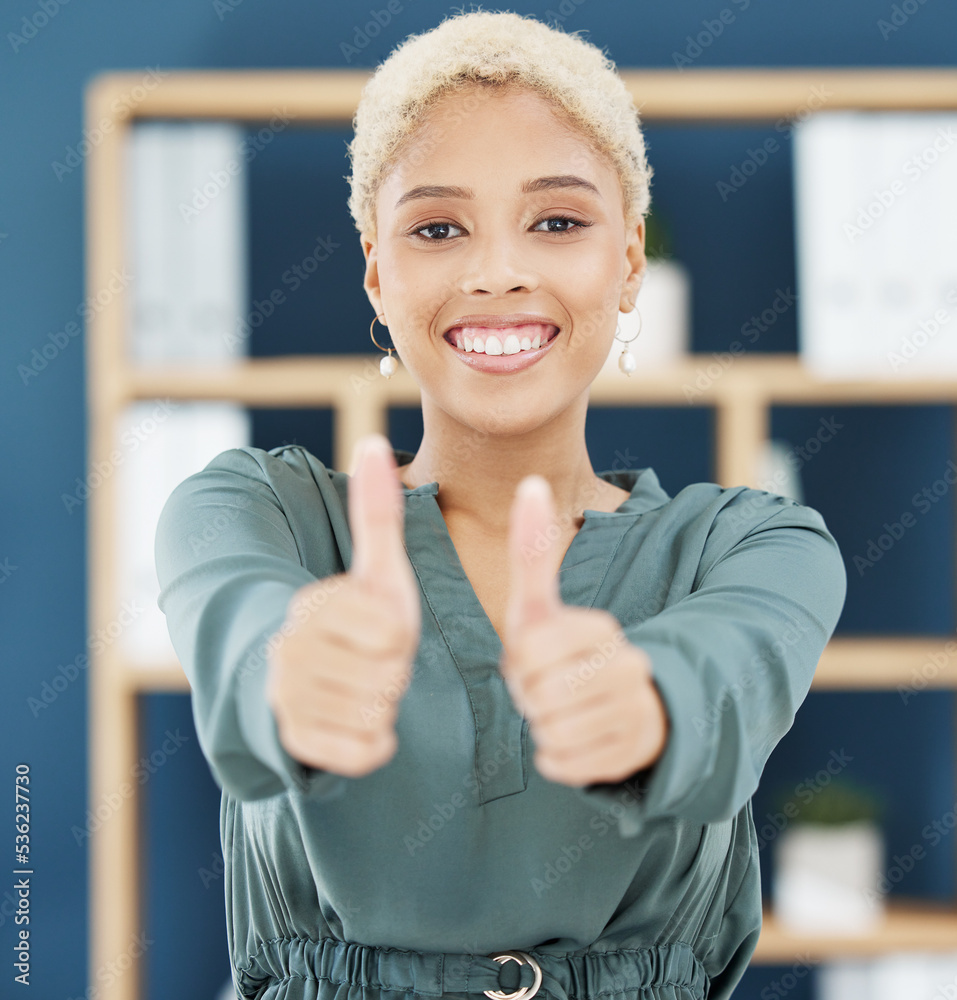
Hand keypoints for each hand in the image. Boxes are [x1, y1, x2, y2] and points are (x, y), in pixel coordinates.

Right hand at [266, 434, 420, 777]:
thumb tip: (374, 439)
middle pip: (388, 676)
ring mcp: (285, 699)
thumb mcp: (376, 571)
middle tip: (370, 664)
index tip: (378, 630)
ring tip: (360, 688)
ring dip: (382, 706)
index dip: (399, 636)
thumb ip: (377, 512)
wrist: (304, 679)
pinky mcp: (294, 741)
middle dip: (393, 673)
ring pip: (376, 713)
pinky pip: (364, 752)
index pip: (394, 634)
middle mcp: (288, 651)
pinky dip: (373, 743)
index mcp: (313, 605)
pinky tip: (355, 722)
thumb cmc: (356, 622)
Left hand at [499, 475, 669, 786]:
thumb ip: (532, 551)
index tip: (537, 660)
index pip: (528, 654)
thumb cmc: (562, 653)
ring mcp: (635, 712)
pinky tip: (573, 739)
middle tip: (547, 690)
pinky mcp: (632, 754)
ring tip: (562, 712)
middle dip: (531, 698)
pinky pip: (564, 764)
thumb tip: (531, 481)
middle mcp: (628, 667)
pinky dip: (557, 758)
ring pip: (553, 732)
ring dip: (544, 728)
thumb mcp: (540, 608)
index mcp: (601, 629)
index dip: (520, 663)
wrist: (618, 708)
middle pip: (540, 696)